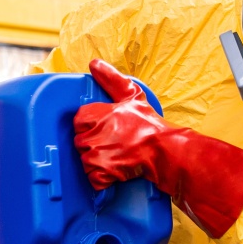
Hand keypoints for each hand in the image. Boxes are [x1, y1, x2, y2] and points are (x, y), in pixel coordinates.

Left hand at [74, 59, 242, 238]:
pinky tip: (113, 173)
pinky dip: (102, 180)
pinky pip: (93, 179)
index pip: (78, 121)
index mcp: (95, 114)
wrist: (164, 150)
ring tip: (115, 159)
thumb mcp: (131, 96)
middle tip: (112, 146)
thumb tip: (94, 63)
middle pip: (80, 143)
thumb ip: (111, 79)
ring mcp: (96, 154)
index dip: (90, 127)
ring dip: (98, 164)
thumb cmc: (149, 124)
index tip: (103, 130)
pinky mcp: (102, 172)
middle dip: (94, 146)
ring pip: (85, 162)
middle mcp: (92, 134)